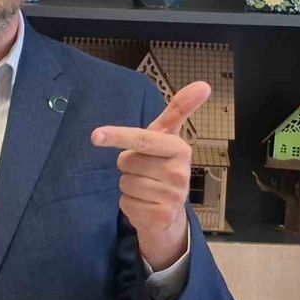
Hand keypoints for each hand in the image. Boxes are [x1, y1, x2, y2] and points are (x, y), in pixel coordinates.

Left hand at [91, 81, 210, 270]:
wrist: (169, 212)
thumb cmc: (162, 165)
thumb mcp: (167, 137)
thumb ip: (179, 109)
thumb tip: (204, 83)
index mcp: (180, 149)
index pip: (142, 139)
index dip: (117, 135)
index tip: (95, 136)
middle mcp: (180, 173)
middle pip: (126, 162)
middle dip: (128, 165)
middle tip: (144, 170)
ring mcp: (173, 197)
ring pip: (124, 183)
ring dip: (128, 185)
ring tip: (145, 188)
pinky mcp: (162, 217)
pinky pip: (125, 203)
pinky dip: (129, 204)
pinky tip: (144, 204)